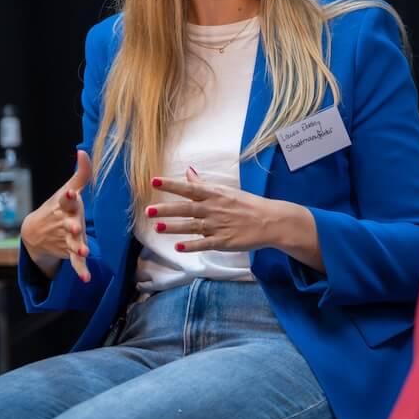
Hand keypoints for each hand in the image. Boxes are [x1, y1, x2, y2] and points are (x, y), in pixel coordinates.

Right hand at [20, 150, 92, 281]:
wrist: (34, 233)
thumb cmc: (59, 207)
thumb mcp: (67, 190)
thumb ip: (81, 173)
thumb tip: (83, 150)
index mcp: (64, 206)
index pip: (65, 200)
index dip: (69, 196)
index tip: (71, 192)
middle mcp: (64, 223)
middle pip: (69, 225)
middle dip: (72, 226)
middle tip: (75, 228)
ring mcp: (66, 239)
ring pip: (72, 244)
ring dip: (78, 248)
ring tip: (84, 251)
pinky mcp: (70, 253)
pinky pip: (75, 263)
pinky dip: (80, 271)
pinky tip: (86, 278)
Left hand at [147, 166, 294, 252]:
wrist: (270, 221)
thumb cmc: (247, 204)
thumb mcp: (225, 191)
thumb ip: (203, 184)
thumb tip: (187, 172)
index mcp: (215, 194)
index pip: (189, 188)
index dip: (171, 185)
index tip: (154, 181)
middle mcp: (214, 209)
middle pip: (186, 208)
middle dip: (167, 209)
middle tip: (148, 210)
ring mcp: (218, 225)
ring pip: (192, 226)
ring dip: (174, 227)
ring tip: (157, 228)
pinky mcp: (223, 241)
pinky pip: (204, 243)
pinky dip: (191, 245)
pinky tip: (177, 247)